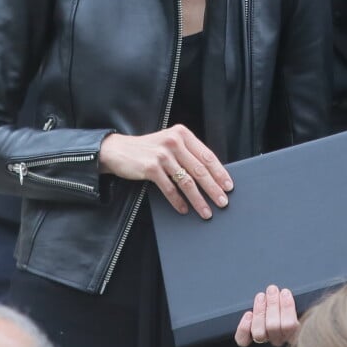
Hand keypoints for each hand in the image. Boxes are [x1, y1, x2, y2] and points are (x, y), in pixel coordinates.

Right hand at [98, 124, 232, 218]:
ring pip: (186, 181)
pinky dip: (178, 201)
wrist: (118, 150)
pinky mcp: (150, 167)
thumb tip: (211, 175)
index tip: (229, 186)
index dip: (219, 172)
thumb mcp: (169, 144)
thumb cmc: (148, 149)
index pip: (207, 155)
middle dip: (213, 188)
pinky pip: (169, 188)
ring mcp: (162, 154)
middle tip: (223, 202)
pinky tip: (184, 210)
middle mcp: (173, 141)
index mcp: (182, 134)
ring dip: (198, 199)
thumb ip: (187, 153)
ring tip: (206, 211)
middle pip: (199, 169)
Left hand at [235, 286, 298, 346]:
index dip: (287, 308)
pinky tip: (248, 314)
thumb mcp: (293, 302)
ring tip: (261, 296)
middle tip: (272, 289)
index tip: (285, 292)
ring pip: (259, 333)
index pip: (291, 325)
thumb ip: (295, 299)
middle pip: (274, 327)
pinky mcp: (247, 339)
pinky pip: (243, 339)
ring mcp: (262, 339)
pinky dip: (244, 327)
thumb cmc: (284, 303)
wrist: (270, 307)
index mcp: (292, 330)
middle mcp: (277, 338)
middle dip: (272, 305)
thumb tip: (294, 291)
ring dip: (259, 312)